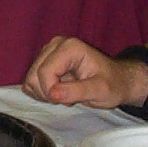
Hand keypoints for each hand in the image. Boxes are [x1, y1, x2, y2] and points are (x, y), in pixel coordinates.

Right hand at [22, 36, 147, 107]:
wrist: (117, 81)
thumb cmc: (113, 85)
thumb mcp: (101, 91)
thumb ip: (77, 92)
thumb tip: (52, 94)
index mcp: (69, 47)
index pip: (45, 72)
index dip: (51, 92)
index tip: (69, 102)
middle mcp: (55, 44)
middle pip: (34, 75)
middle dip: (48, 93)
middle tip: (69, 97)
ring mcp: (48, 51)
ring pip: (30, 79)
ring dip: (45, 93)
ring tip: (66, 93)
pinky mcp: (43, 60)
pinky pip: (31, 81)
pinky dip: (41, 92)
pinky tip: (58, 91)